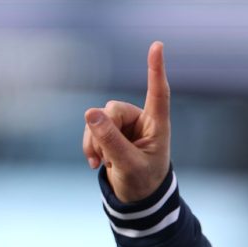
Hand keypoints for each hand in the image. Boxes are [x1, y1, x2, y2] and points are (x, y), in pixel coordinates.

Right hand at [83, 41, 170, 201]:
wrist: (136, 198)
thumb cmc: (142, 182)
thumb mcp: (128, 165)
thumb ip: (110, 140)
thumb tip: (89, 112)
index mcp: (157, 125)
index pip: (158, 93)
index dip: (156, 69)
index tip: (158, 46)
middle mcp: (141, 120)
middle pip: (112, 109)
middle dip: (103, 132)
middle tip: (107, 157)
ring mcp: (124, 125)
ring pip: (98, 118)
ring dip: (94, 141)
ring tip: (103, 162)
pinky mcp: (110, 132)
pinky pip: (91, 128)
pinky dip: (90, 146)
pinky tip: (95, 164)